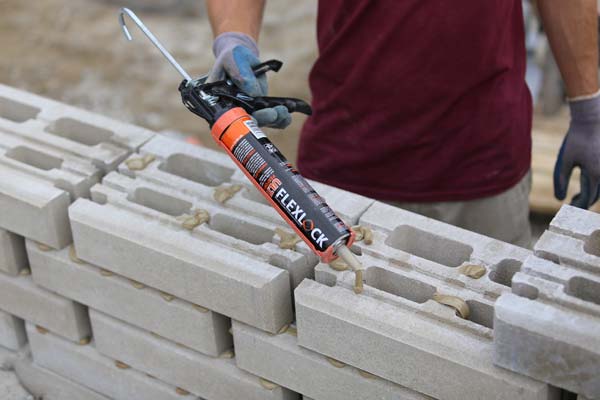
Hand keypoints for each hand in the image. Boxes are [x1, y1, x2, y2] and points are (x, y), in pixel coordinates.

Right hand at [207, 32, 290, 128]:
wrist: (241, 56)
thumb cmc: (232, 57)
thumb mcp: (232, 59)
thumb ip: (240, 74)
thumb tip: (254, 93)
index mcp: (220, 100)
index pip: (227, 117)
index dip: (239, 122)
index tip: (252, 120)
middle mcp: (233, 109)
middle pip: (246, 122)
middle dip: (261, 119)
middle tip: (273, 114)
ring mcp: (248, 110)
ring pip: (260, 122)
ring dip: (273, 120)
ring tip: (284, 112)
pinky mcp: (261, 108)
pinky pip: (270, 118)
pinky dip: (280, 119)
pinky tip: (287, 114)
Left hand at [554, 92, 599, 208]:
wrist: (591, 119)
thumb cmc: (576, 139)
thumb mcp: (565, 160)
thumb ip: (561, 180)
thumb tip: (559, 199)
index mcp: (594, 174)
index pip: (588, 198)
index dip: (577, 206)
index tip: (568, 207)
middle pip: (597, 195)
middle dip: (585, 201)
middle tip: (572, 203)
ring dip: (592, 194)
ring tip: (579, 195)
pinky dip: (596, 183)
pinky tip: (587, 181)